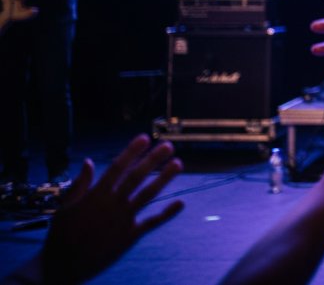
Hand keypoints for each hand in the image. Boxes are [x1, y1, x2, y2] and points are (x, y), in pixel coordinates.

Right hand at [40, 134, 183, 283]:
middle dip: (153, 159)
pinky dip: (167, 213)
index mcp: (95, 195)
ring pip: (148, 195)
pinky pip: (152, 223)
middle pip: (137, 177)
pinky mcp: (130, 236)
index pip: (117, 167)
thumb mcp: (65, 206)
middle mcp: (112, 204)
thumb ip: (80, 184)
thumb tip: (89, 162)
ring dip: (164, 178)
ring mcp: (123, 220)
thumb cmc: (61, 234)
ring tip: (178, 164)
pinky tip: (181, 203)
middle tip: (169, 146)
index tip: (144, 138)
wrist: (63, 266)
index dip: (131, 151)